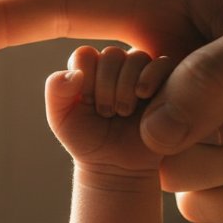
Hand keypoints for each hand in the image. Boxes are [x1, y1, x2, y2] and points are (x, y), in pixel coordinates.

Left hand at [45, 46, 174, 177]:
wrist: (118, 167)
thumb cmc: (88, 141)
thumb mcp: (61, 119)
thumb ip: (56, 91)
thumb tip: (75, 72)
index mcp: (89, 69)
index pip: (85, 55)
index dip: (85, 77)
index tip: (87, 103)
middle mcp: (115, 67)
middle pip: (111, 55)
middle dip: (106, 86)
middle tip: (106, 113)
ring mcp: (141, 73)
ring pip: (136, 58)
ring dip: (127, 86)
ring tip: (123, 112)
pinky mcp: (165, 82)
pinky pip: (163, 64)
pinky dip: (151, 76)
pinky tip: (143, 96)